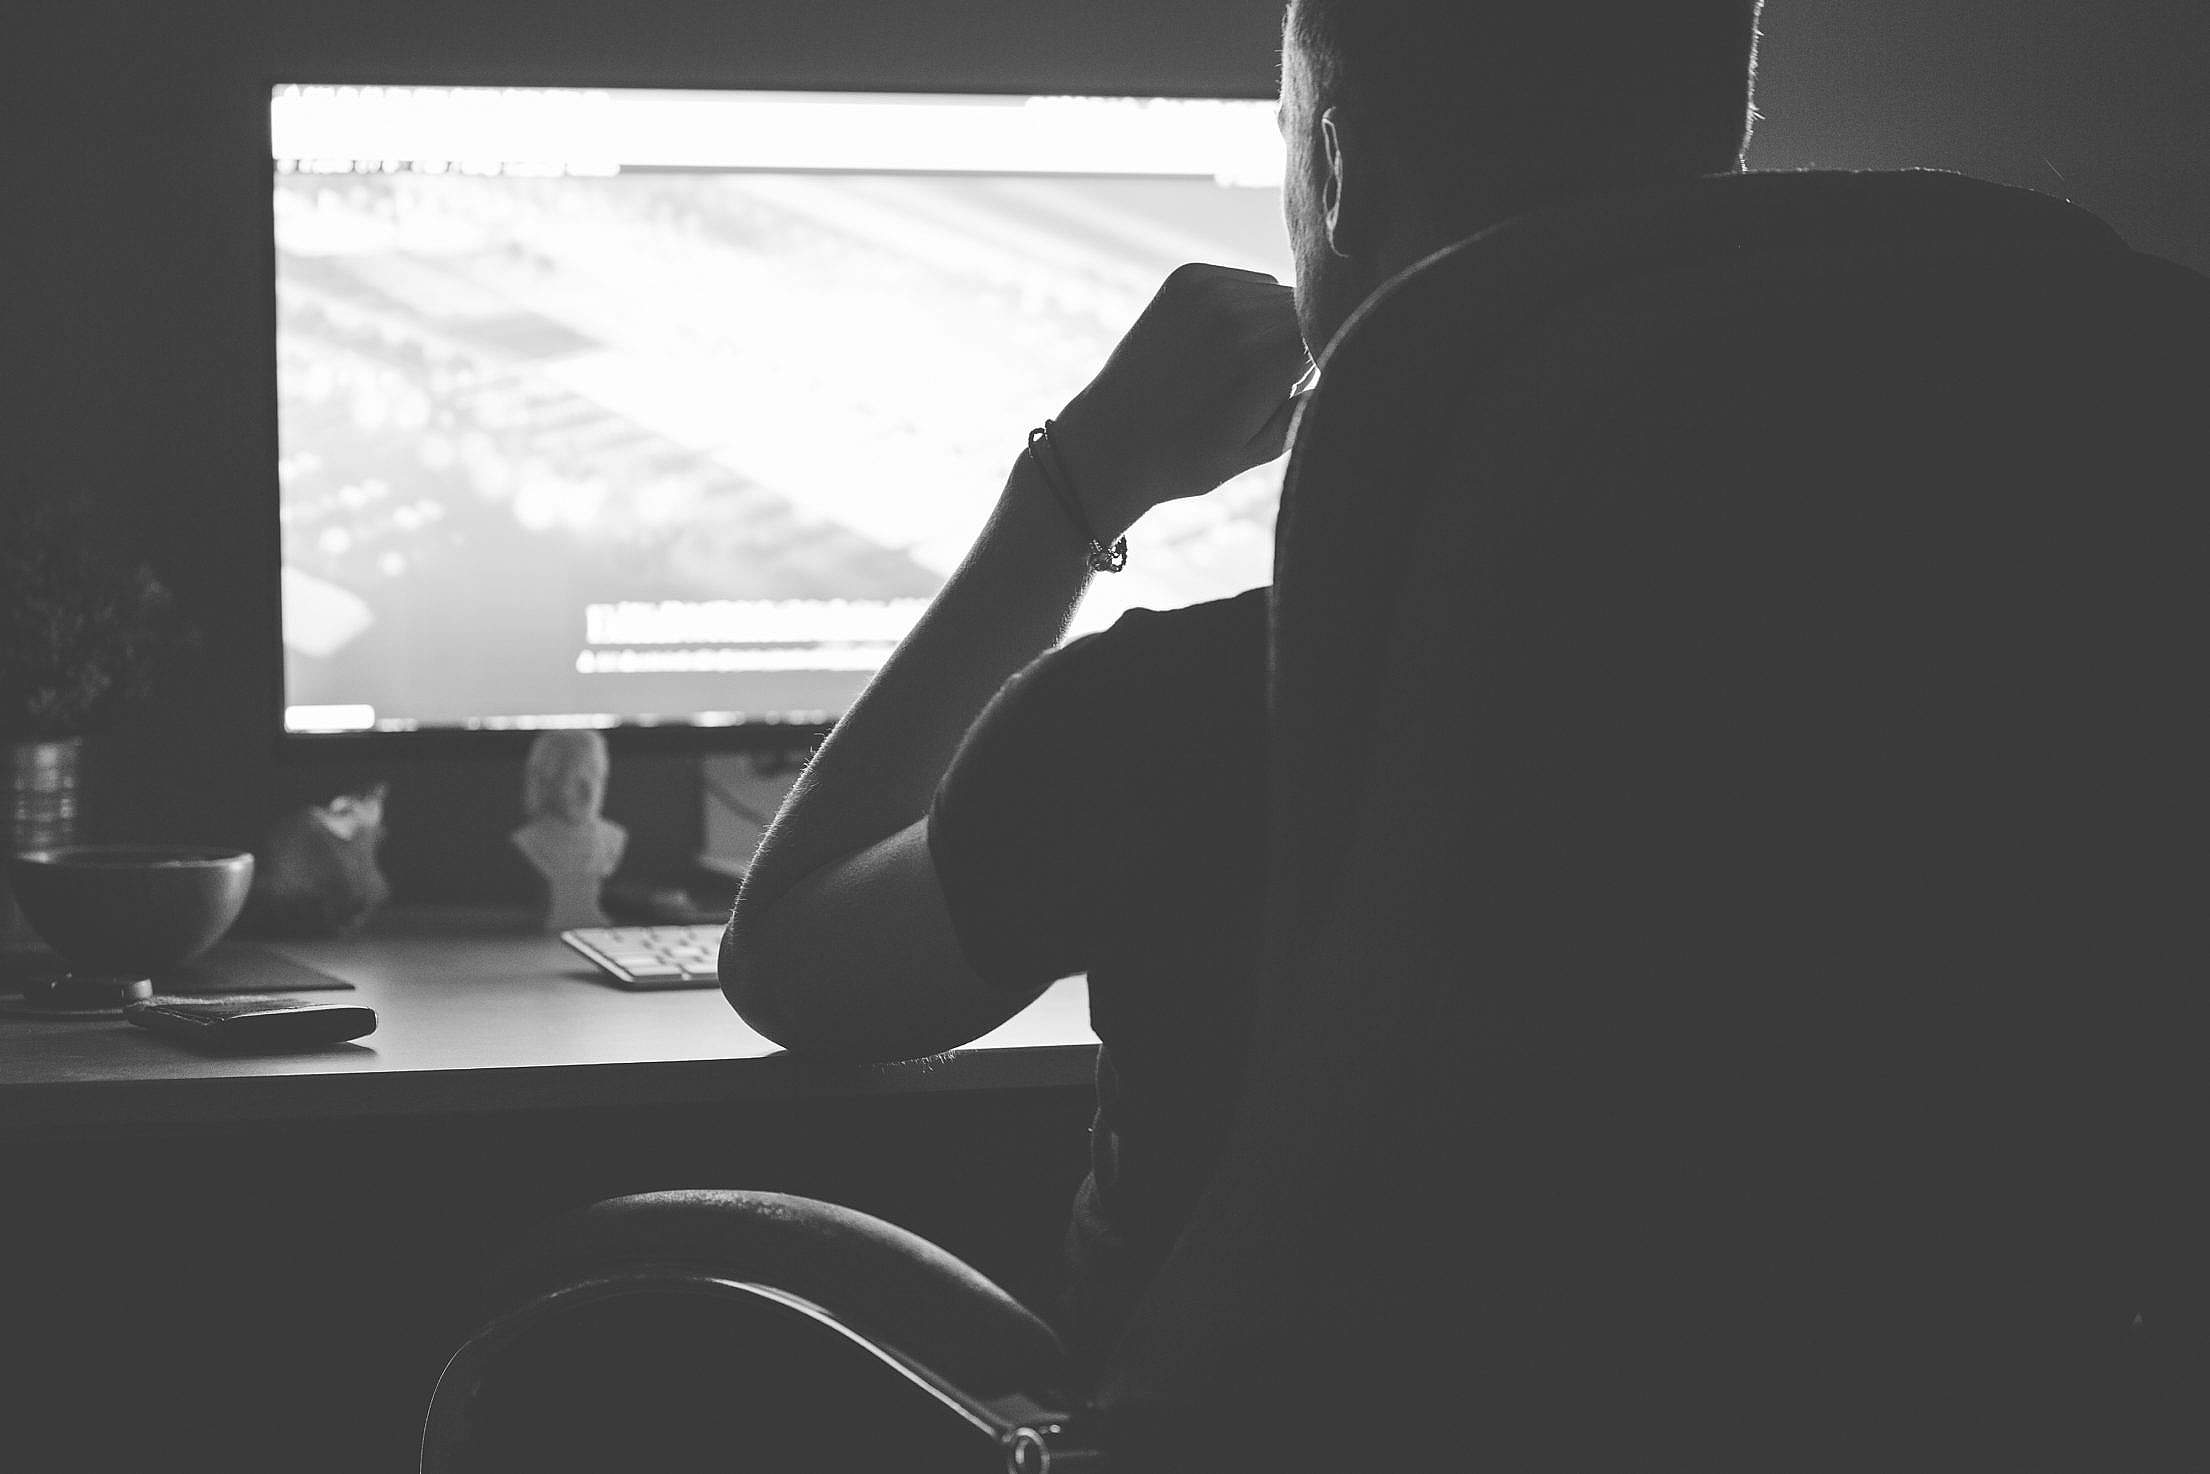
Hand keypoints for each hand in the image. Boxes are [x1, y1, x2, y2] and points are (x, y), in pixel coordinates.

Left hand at [1048, 263, 1310, 535]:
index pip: (1331, 331)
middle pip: (1304, 309)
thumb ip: (1311, 404)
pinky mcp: (1187, 278)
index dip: (1323, 360)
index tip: (1300, 389)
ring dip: (1267, 321)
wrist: (1107, 443)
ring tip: (1230, 367)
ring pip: (1274, 293)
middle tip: (1260, 385)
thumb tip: (1344, 366)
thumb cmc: (1188, 458)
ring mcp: (1209, 289)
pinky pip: (1242, 282)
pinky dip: (1239, 306)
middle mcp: (1240, 311)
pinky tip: (1210, 345)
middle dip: (1296, 340)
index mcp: (1268, 356)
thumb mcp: (1264, 449)